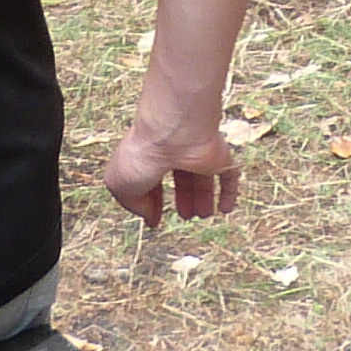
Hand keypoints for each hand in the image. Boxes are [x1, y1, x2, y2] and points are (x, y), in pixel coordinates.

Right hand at [105, 110, 243, 225]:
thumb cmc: (143, 154)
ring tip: (203, 215)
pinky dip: (229, 192)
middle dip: (184, 198)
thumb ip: (134, 205)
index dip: (154, 198)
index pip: (154, 177)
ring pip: (204, 177)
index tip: (157, 216)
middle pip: (182, 177)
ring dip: (204, 198)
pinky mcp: (219, 155)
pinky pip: (229, 173)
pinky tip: (226, 209)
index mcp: (149, 154)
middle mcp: (174, 151)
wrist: (174, 133)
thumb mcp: (121, 186)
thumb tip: (150, 218)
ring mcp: (198, 151)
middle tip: (187, 216)